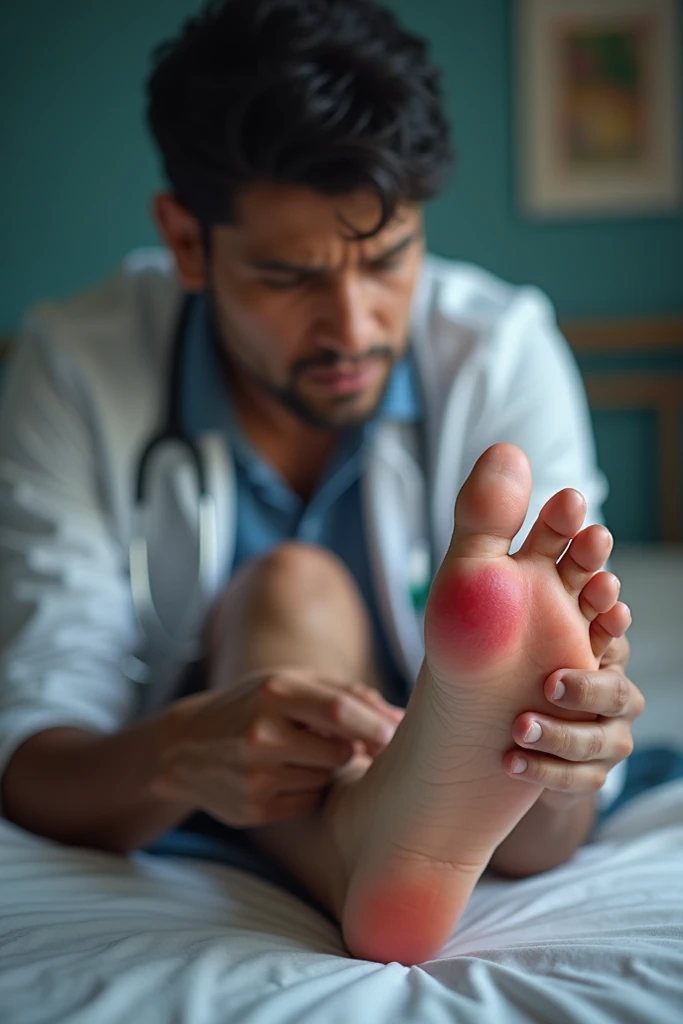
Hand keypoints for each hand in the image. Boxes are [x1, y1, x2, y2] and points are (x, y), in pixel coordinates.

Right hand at [153, 667, 403, 827]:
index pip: (340, 711)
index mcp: (274, 692)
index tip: (396, 735)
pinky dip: (307, 790)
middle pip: (341, 751)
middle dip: (350, 748)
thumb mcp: (290, 684)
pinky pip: (308, 802)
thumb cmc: (252, 706)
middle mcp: (262, 733)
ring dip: (325, 768)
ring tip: (297, 753)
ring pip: (326, 778)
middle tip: (337, 741)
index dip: (376, 726)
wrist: (184, 747)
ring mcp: (255, 775)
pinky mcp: (253, 810)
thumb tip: (400, 720)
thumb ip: (346, 694)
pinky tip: (283, 775)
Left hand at [504, 635, 644, 806]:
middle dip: (584, 690)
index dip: (608, 634)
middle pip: (616, 695)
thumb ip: (553, 623)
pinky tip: (511, 762)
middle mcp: (621, 703)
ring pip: (592, 743)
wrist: (540, 741)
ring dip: (555, 736)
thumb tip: (563, 584)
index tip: (586, 626)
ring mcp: (610, 743)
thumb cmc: (541, 678)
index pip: (616, 645)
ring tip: (520, 729)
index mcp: (611, 663)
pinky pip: (575, 779)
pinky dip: (543, 771)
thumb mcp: (548, 650)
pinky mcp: (593, 776)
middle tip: (548, 685)